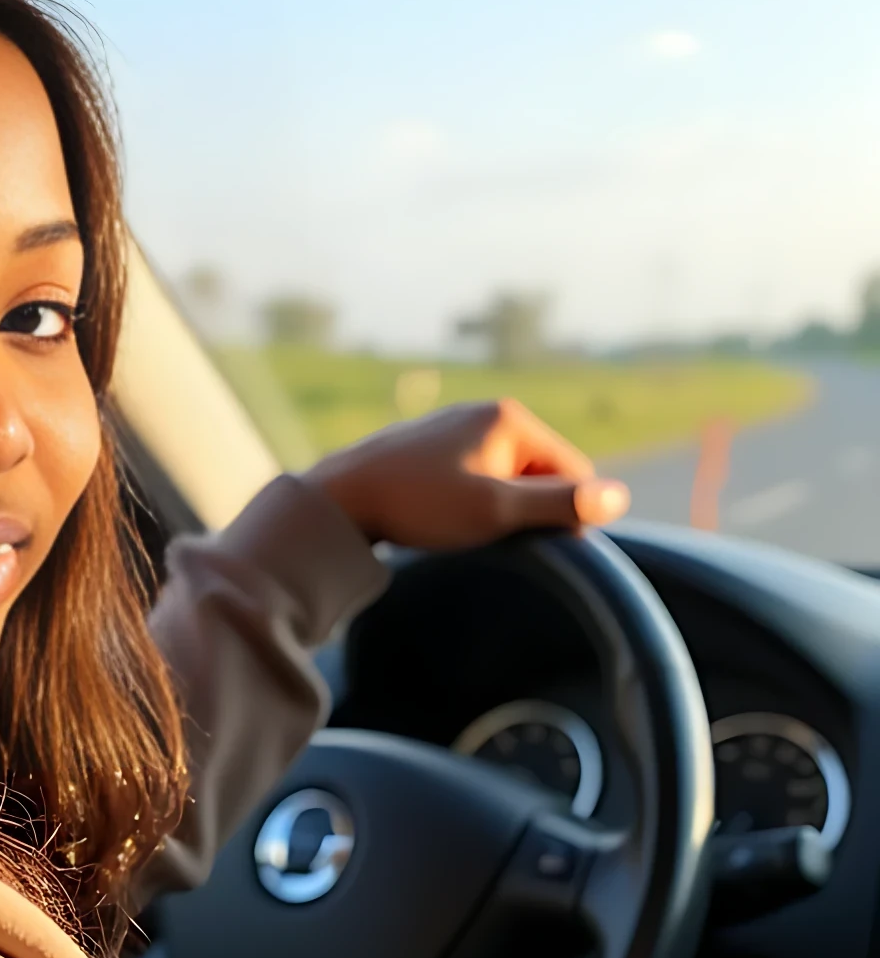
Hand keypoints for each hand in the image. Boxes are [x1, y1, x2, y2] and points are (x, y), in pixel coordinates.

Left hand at [307, 399, 629, 549]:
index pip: (573, 471)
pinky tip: (442, 521)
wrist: (339, 499)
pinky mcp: (430, 446)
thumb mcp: (496, 511)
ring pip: (504, 478)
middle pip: (539, 473)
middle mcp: (485, 412)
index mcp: (509, 418)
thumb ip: (559, 504)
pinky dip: (470, 502)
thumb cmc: (418, 504)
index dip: (565, 515)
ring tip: (462, 530)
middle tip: (492, 539)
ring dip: (497, 510)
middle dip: (526, 510)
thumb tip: (619, 498)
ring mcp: (455, 427)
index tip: (534, 545)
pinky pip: (474, 477)